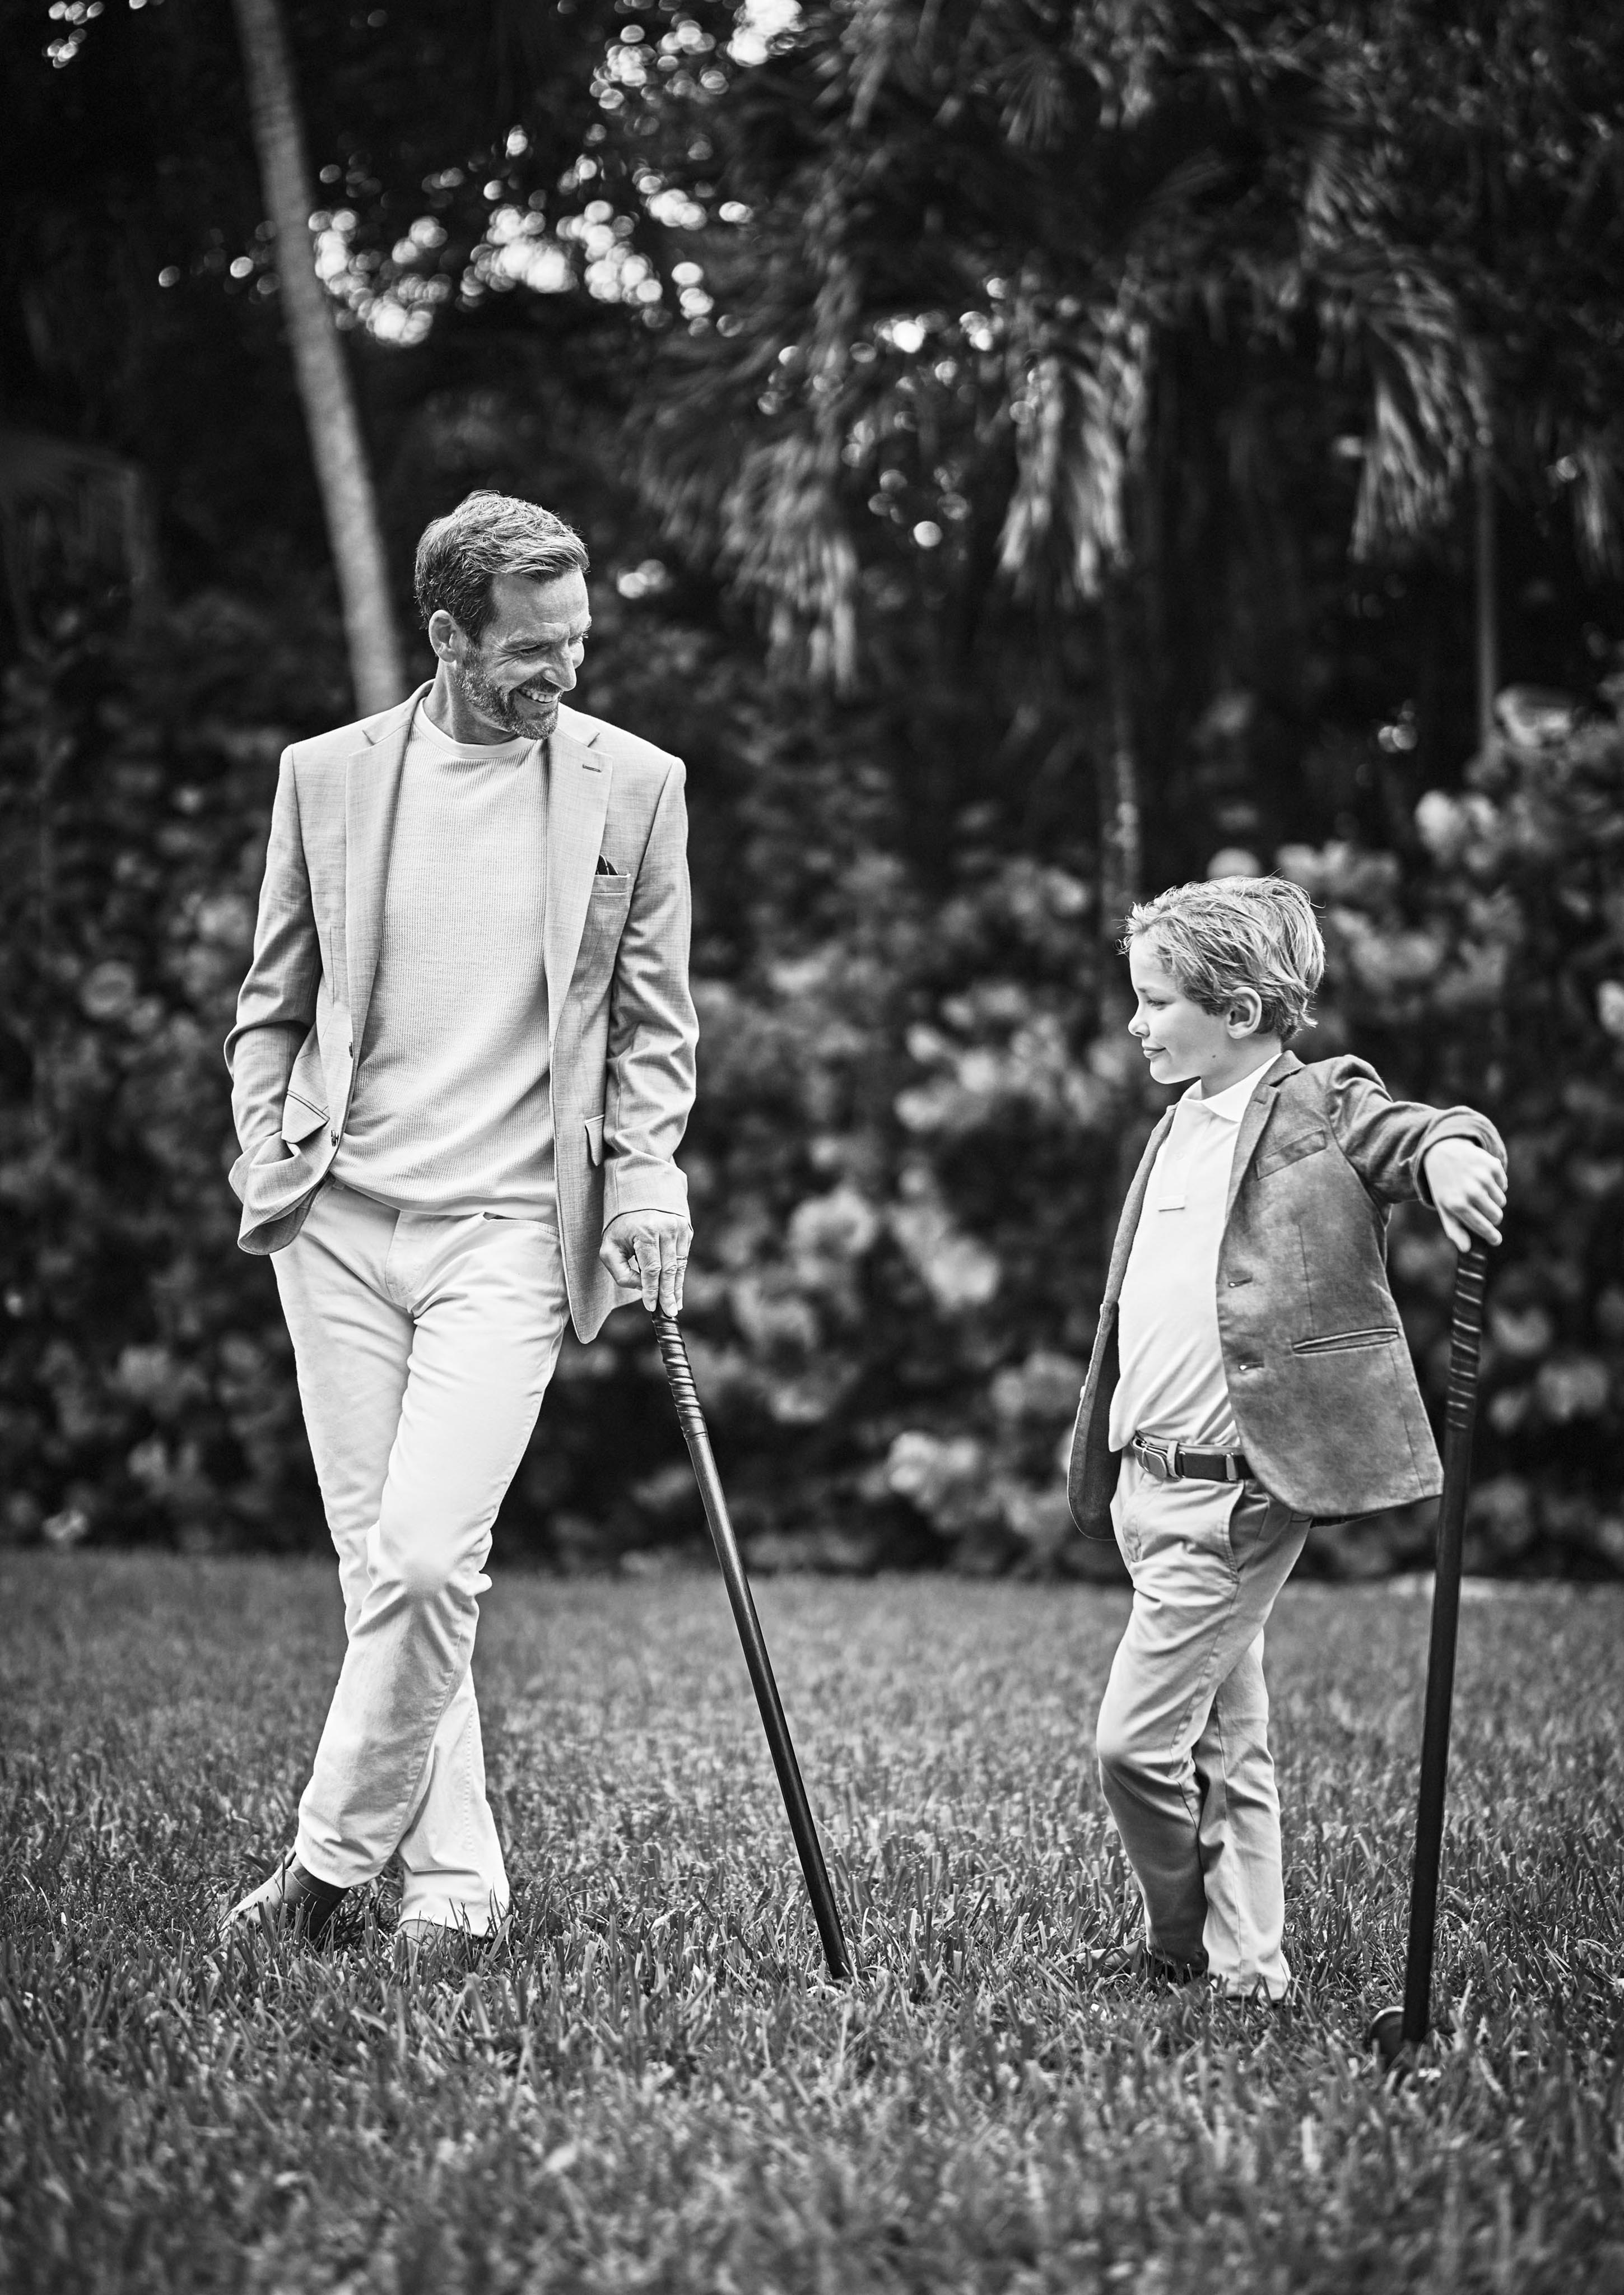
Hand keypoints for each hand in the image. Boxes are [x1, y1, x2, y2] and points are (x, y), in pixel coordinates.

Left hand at [599, 1208, 691, 1316]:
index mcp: (645, 1231)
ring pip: (680, 1265)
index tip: (651, 1307)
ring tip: (676, 1305)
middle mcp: (666, 1228)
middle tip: (670, 1313)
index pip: (651, 1269)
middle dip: (668, 1294)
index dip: (652, 1290)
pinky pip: (684, 1257)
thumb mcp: (610, 1246)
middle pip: (669, 1270)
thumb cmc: (621, 1225)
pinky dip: (680, 1275)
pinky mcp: (686, 1229)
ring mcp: (679, 1228)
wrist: (639, 1194)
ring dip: (677, 1288)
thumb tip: (640, 1287)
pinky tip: (676, 1289)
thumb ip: (621, 1271)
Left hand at [1423, 1138, 1506, 1253]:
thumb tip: (1466, 1249)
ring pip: (1501, 1201)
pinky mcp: (1492, 1165)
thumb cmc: (1444, 1185)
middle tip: (1481, 1209)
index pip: (1482, 1227)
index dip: (1491, 1236)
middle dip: (1492, 1216)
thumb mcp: (1443, 1207)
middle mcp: (1471, 1191)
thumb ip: (1454, 1230)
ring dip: (1493, 1200)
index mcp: (1457, 1205)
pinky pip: (1504, 1185)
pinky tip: (1481, 1178)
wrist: (1442, 1151)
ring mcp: (1483, 1178)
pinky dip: (1496, 1185)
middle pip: (1496, 1216)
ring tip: (1478, 1190)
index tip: (1496, 1240)